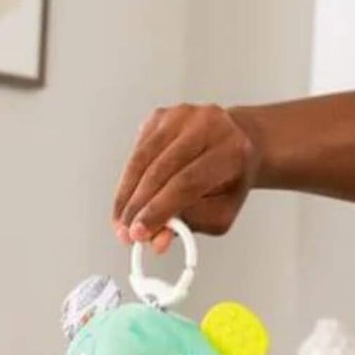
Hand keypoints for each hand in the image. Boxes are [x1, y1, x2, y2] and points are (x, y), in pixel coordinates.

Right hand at [111, 103, 260, 250]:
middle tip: (126, 233)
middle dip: (139, 206)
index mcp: (230, 150)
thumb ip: (192, 224)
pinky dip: (129, 180)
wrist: (233, 144)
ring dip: (128, 195)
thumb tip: (157, 239)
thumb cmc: (228, 181)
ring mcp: (181, 115)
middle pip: (161, 170)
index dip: (159, 210)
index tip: (140, 234)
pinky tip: (128, 200)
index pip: (187, 182)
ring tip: (121, 222)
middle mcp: (206, 125)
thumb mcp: (222, 211)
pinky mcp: (160, 115)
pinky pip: (137, 152)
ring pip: (143, 160)